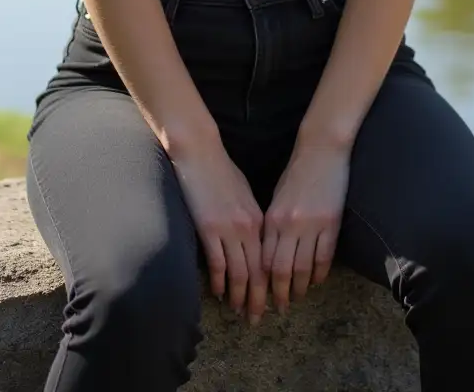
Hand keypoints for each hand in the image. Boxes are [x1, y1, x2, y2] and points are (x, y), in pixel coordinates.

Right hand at [171, 140, 267, 324]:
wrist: (201, 154)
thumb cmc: (223, 172)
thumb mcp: (246, 195)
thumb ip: (252, 221)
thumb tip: (255, 243)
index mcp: (260, 220)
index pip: (269, 261)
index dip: (271, 285)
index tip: (272, 302)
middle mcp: (248, 228)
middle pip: (257, 272)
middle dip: (258, 298)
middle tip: (258, 319)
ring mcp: (228, 230)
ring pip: (238, 273)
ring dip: (239, 296)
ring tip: (239, 312)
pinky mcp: (208, 229)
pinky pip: (216, 263)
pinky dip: (218, 282)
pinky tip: (219, 293)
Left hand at [262, 140, 349, 314]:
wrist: (320, 149)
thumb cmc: (296, 172)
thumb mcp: (277, 197)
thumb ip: (273, 224)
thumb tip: (269, 251)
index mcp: (272, 217)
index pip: (264, 260)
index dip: (262, 282)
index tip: (260, 295)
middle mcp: (289, 225)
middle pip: (282, 270)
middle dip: (279, 293)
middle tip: (279, 308)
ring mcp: (312, 225)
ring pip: (304, 268)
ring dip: (300, 288)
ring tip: (297, 299)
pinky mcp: (331, 223)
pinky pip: (324, 257)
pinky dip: (319, 274)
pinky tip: (316, 282)